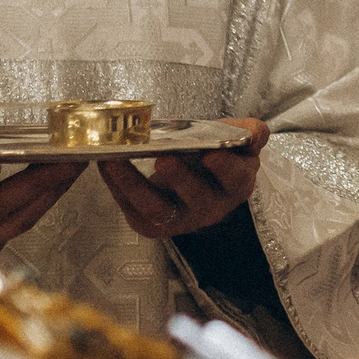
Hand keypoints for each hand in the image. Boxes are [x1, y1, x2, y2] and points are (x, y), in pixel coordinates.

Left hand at [98, 117, 266, 238]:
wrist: (199, 180)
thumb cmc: (219, 155)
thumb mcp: (238, 141)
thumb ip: (249, 133)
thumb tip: (252, 133)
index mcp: (236, 184)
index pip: (235, 178)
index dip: (224, 168)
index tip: (211, 153)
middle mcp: (211, 207)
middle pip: (195, 197)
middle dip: (178, 178)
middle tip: (163, 158)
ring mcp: (181, 220)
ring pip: (158, 209)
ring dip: (134, 185)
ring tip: (116, 161)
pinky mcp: (154, 225)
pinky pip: (134, 211)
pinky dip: (117, 189)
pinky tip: (106, 166)